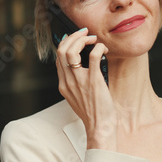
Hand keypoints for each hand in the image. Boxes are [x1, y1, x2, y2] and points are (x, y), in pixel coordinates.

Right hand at [54, 28, 115, 150]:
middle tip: (85, 33)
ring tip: (93, 39)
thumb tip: (83, 67)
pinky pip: (94, 56)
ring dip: (82, 39)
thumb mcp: (77, 98)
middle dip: (73, 37)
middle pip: (61, 50)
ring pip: (71, 50)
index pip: (58, 58)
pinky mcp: (94, 81)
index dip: (66, 43)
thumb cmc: (93, 113)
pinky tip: (104, 49)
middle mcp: (68, 81)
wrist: (99, 127)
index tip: (76, 39)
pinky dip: (99, 48)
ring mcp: (79, 80)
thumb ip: (76, 83)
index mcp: (63, 84)